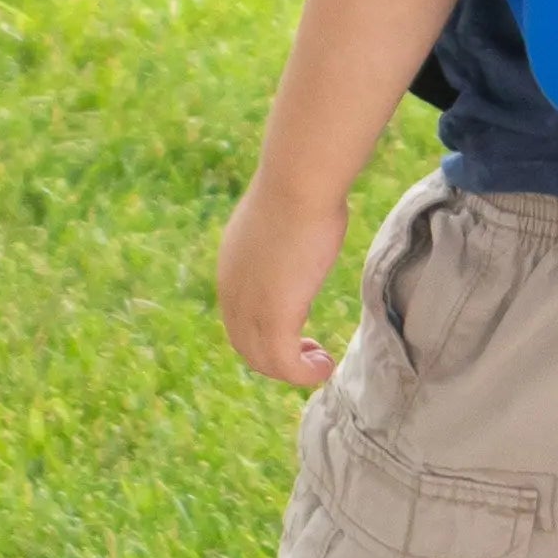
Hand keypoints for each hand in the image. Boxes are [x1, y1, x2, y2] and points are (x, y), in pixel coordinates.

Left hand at [216, 171, 350, 387]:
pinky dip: (303, 374)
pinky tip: (325, 367)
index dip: (264, 330)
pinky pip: (284, 365)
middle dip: (275, 355)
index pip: (239, 315)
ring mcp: (249, 308)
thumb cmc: (302, 186)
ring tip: (320, 364)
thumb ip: (287, 232)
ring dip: (291, 369)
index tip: (297, 328)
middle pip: (245, 344)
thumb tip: (309, 216)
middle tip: (310, 352)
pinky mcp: (273, 320)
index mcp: (231, 266)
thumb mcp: (285, 214)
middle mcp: (232, 291)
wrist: (298, 183)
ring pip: (262, 359)